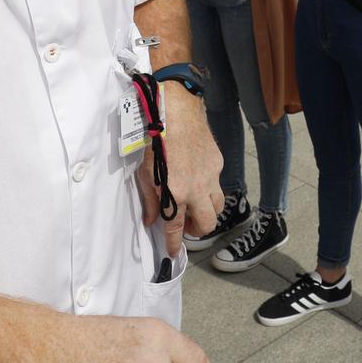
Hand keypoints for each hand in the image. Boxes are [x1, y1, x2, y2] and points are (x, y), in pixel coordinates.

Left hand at [139, 93, 223, 256]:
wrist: (174, 110)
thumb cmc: (153, 140)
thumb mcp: (143, 173)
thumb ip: (149, 200)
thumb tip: (150, 220)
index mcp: (175, 194)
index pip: (176, 228)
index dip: (174, 244)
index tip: (173, 252)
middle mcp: (197, 189)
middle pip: (207, 224)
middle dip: (197, 230)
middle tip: (185, 225)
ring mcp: (210, 176)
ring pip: (218, 206)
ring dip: (207, 211)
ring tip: (194, 205)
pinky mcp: (217, 162)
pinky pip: (217, 183)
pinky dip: (209, 187)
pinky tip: (197, 178)